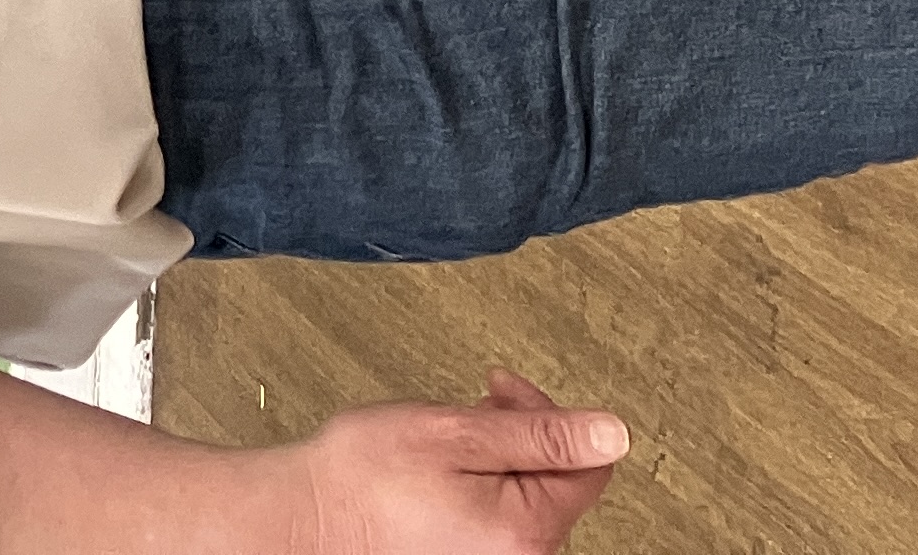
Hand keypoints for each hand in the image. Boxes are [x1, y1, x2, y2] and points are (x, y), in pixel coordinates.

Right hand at [278, 370, 628, 554]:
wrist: (306, 519)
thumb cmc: (364, 477)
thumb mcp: (452, 434)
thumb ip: (537, 434)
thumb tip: (611, 432)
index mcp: (526, 527)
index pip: (588, 462)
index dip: (549, 412)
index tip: (502, 389)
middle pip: (559, 480)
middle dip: (520, 434)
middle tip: (467, 412)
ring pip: (528, 498)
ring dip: (498, 460)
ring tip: (445, 447)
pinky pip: (500, 521)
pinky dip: (479, 489)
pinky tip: (439, 478)